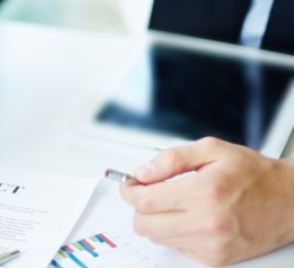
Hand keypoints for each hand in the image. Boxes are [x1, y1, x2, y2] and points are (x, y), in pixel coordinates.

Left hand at [119, 137, 293, 265]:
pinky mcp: (215, 258)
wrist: (289, 201)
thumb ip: (171, 159)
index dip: (130, 191)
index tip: (130, 185)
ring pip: (158, 237)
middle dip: (140, 207)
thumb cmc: (254, 175)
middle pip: (145, 224)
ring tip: (176, 204)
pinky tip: (193, 218)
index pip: (146, 201)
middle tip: (149, 194)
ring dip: (158, 220)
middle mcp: (208, 222)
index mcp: (205, 192)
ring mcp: (212, 244)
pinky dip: (177, 233)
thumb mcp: (212, 150)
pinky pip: (177, 247)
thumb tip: (143, 173)